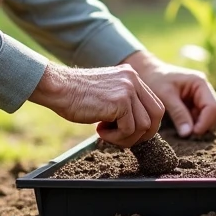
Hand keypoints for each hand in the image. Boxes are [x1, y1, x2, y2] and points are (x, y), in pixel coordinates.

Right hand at [29, 62, 165, 146]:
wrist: (58, 88)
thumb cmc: (76, 95)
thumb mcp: (107, 93)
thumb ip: (124, 103)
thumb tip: (139, 127)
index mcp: (131, 76)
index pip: (154, 104)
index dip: (147, 124)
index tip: (131, 133)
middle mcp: (133, 80)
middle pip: (157, 114)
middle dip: (144, 134)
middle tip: (124, 139)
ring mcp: (128, 90)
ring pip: (144, 126)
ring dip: (126, 137)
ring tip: (105, 133)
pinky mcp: (120, 102)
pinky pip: (129, 129)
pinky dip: (116, 137)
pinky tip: (98, 130)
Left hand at [121, 51, 215, 136]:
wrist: (146, 73)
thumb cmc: (154, 79)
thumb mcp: (165, 96)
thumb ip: (178, 114)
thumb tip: (188, 134)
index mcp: (200, 83)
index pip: (213, 107)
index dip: (206, 122)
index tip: (192, 133)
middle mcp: (204, 90)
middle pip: (215, 113)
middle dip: (203, 125)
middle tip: (187, 134)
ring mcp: (200, 97)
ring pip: (208, 118)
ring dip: (198, 126)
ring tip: (182, 129)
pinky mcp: (193, 104)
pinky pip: (199, 118)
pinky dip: (192, 125)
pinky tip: (181, 126)